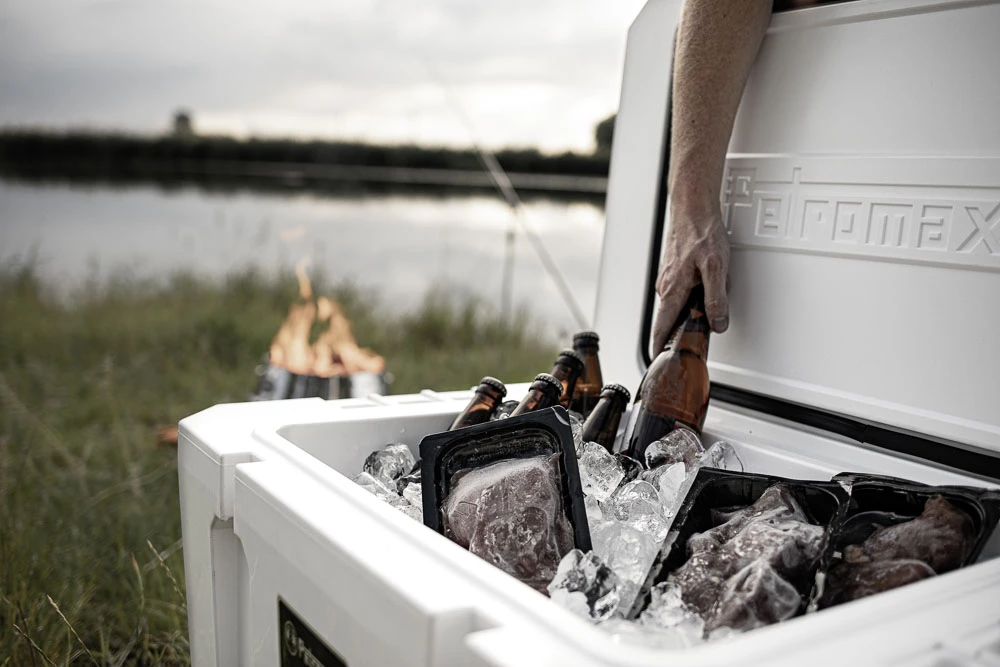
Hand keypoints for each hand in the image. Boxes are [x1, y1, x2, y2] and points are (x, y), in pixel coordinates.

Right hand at [651, 203, 730, 353]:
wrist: (693, 207)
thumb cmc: (701, 232)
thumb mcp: (716, 268)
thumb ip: (716, 299)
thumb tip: (718, 323)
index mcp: (672, 290)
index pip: (661, 327)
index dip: (659, 347)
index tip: (659, 361)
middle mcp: (666, 286)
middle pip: (672, 318)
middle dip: (686, 328)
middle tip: (699, 336)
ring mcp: (668, 277)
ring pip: (679, 303)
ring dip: (693, 306)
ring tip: (713, 293)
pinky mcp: (674, 269)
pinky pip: (682, 290)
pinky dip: (693, 293)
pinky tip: (707, 281)